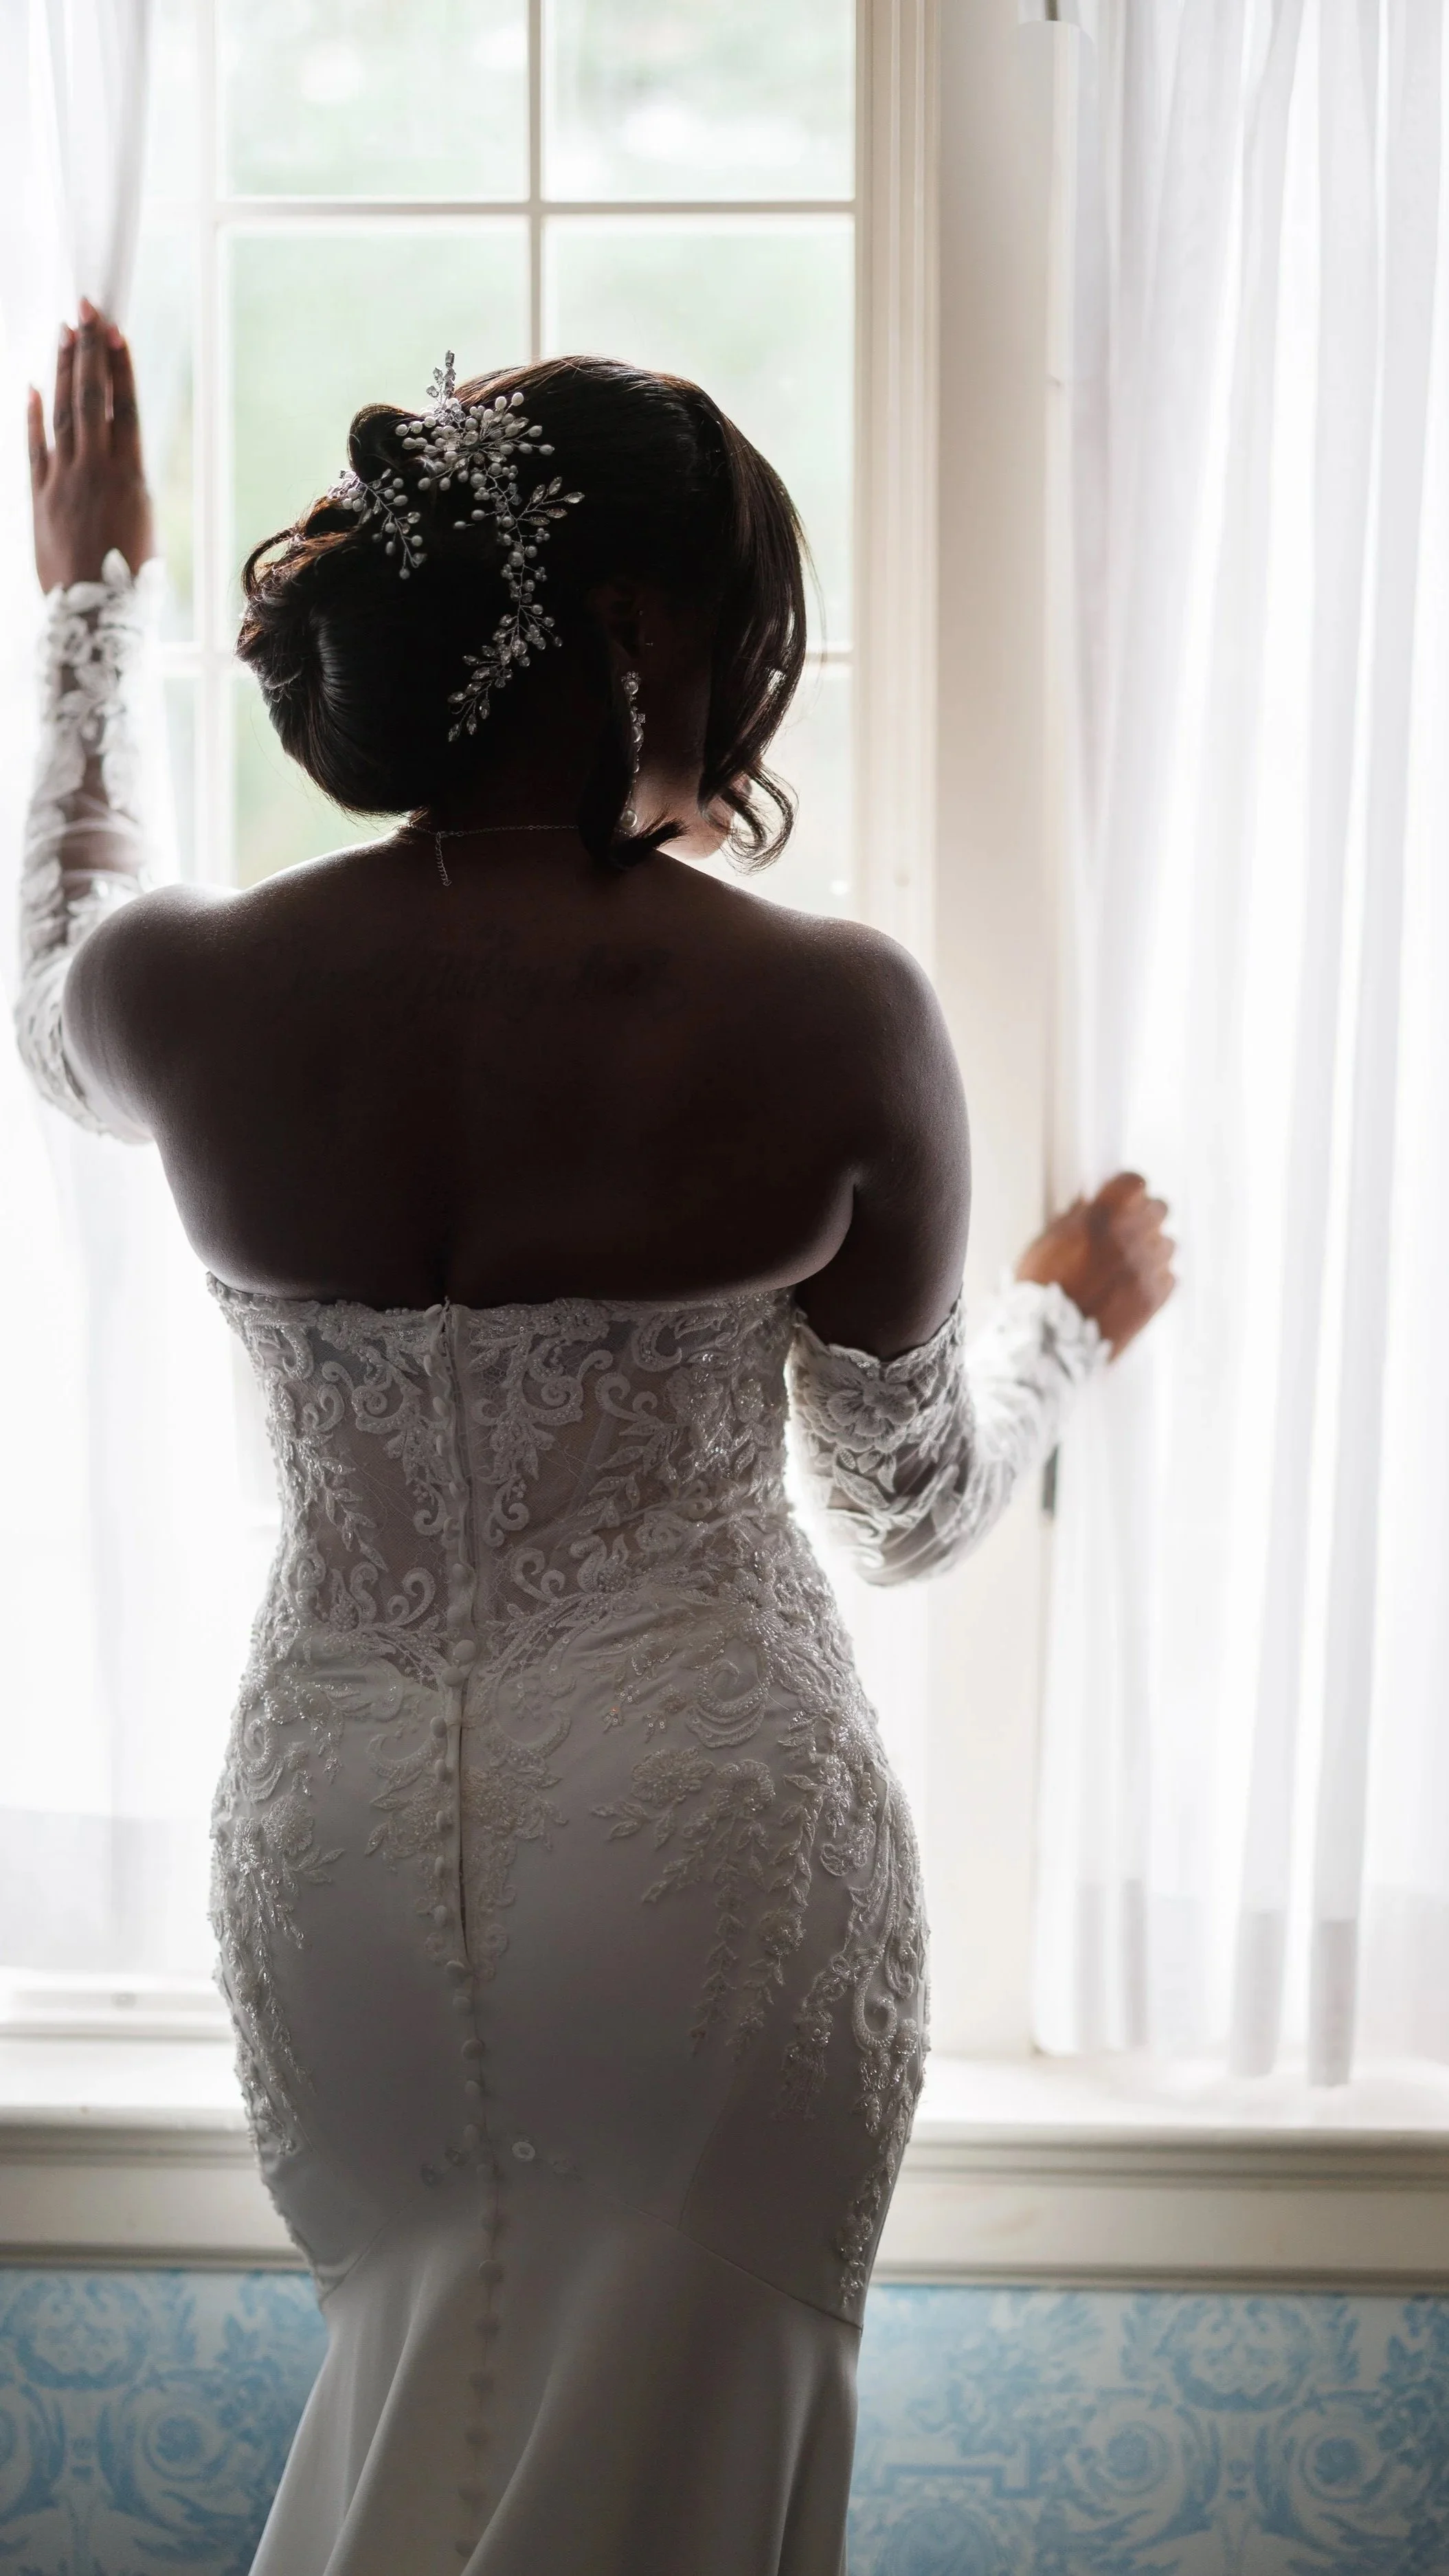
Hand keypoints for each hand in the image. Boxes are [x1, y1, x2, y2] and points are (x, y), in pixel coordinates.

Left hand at [28, 300, 154, 591]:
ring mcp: (64, 482)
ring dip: (64, 369)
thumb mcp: (146, 531)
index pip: (124, 407)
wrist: (97, 619)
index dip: (119, 366)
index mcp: (132, 479)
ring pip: (63, 413)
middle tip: (85, 307)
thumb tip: (120, 467)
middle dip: (88, 349)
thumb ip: (130, 491)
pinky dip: (35, 414)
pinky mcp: (40, 499)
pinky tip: (35, 386)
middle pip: (92, 398)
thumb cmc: (132, 586)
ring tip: (64, 332)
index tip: (114, 330)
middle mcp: (96, 471)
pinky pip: (36, 446)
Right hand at [1015, 1170, 1174, 1355]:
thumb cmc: (1039, 1293)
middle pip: (1159, 1209)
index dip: (1128, 1189)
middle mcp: (1130, 1240)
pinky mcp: (1154, 1299)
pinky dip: (1155, 1277)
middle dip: (1144, 1214)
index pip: (1134, 1183)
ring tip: (1129, 1262)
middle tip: (1128, 1227)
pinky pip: (1170, 1276)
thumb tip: (1091, 1202)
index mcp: (1100, 1220)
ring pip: (1168, 1243)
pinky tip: (1134, 1285)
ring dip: (1152, 1247)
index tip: (1122, 1196)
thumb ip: (1075, 1219)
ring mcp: (1146, 1270)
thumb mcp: (1045, 1244)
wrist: (1048, 1343)